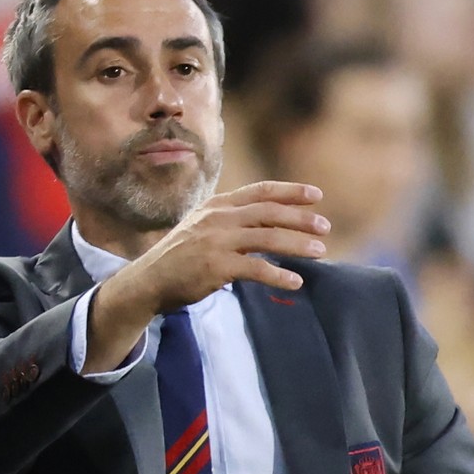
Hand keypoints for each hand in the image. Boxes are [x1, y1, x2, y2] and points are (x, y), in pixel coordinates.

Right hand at [83, 181, 328, 371]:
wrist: (148, 280)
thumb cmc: (181, 255)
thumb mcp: (204, 225)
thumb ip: (232, 219)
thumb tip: (271, 219)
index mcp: (218, 205)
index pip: (261, 191)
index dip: (290, 191)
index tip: (316, 195)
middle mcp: (219, 218)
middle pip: (269, 212)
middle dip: (301, 218)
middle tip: (325, 226)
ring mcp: (217, 241)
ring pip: (268, 238)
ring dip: (297, 244)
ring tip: (320, 252)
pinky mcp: (216, 267)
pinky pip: (256, 269)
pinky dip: (278, 275)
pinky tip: (295, 282)